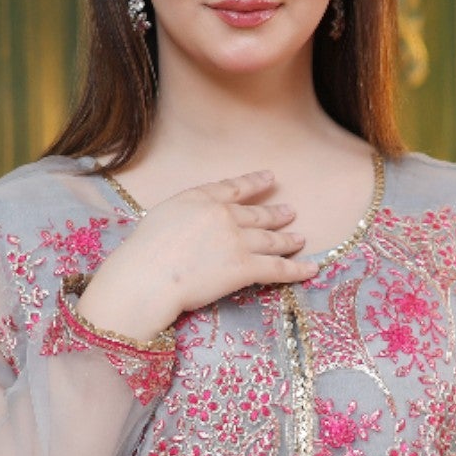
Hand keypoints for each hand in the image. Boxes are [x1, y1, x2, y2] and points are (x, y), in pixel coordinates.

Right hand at [77, 170, 318, 339]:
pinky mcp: (244, 268)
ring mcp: (237, 241)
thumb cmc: (143, 252)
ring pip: (271, 239)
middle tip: (291, 212)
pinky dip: (298, 269)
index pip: (234, 187)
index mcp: (200, 198)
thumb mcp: (162, 215)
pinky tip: (312, 269)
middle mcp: (223, 215)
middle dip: (277, 213)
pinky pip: (278, 268)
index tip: (270, 177)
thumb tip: (195, 220)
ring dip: (288, 238)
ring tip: (300, 238)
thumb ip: (186, 212)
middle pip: (257, 214)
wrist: (146, 277)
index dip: (255, 182)